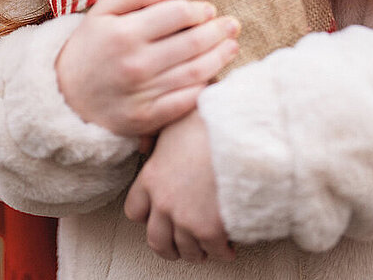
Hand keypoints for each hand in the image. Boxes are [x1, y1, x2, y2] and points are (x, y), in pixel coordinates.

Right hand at [55, 0, 239, 137]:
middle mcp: (135, 64)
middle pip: (191, 43)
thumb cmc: (90, 47)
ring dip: (219, 58)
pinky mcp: (145, 119)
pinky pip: (184, 102)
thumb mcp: (103, 11)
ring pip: (194, 72)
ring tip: (232, 47)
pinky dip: (204, 88)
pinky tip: (214, 76)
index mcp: (124, 33)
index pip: (176, 14)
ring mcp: (141, 94)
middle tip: (232, 25)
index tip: (208, 10)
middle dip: (218, 31)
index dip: (199, 10)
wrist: (63, 97)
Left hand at [125, 110, 233, 261]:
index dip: (148, 216)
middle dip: (169, 246)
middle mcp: (163, 202)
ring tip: (208, 247)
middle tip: (181, 245)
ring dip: (197, 252)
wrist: (237, 129)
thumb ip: (162, 142)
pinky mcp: (210, 229)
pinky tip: (229, 247)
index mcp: (151, 177)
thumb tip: (157, 144)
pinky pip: (215, 251)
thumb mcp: (174, 125)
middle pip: (156, 240)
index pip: (135, 211)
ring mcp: (185, 218)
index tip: (160, 216)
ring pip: (186, 251)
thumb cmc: (209, 120)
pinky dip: (222, 252)